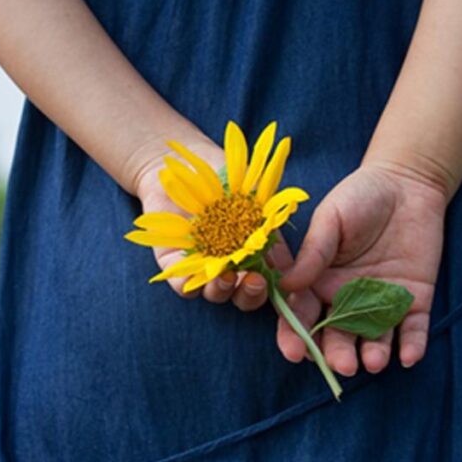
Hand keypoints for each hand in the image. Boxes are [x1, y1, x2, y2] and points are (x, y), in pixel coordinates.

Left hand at [132, 141, 284, 312]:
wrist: (181, 164)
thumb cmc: (222, 178)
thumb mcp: (254, 197)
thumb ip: (271, 224)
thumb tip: (288, 257)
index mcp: (251, 255)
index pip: (264, 282)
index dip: (269, 289)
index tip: (270, 279)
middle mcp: (228, 266)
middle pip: (242, 296)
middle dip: (249, 294)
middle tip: (252, 280)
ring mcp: (201, 268)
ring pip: (214, 294)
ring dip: (221, 290)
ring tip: (223, 276)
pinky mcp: (174, 264)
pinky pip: (181, 284)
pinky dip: (188, 283)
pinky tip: (193, 276)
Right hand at [279, 162, 448, 374]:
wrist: (407, 183)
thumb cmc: (360, 196)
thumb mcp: (331, 218)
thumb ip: (313, 252)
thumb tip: (285, 285)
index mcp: (317, 281)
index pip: (300, 316)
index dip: (295, 336)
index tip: (295, 352)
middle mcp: (345, 299)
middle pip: (335, 336)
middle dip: (336, 354)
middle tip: (342, 365)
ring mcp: (380, 303)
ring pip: (372, 338)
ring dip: (372, 355)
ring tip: (372, 362)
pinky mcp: (414, 301)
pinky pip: (413, 329)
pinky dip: (412, 345)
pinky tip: (409, 356)